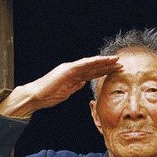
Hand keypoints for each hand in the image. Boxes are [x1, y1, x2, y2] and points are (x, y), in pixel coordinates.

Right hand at [0, 56, 121, 117]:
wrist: (36, 96)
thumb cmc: (49, 95)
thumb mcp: (67, 92)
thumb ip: (75, 86)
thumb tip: (84, 82)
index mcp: (73, 76)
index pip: (92, 72)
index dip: (104, 71)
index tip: (115, 70)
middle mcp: (73, 70)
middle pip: (93, 67)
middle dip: (107, 65)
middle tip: (120, 63)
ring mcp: (70, 69)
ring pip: (90, 64)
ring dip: (103, 62)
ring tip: (115, 60)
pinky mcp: (66, 70)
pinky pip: (82, 65)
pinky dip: (92, 63)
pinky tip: (101, 61)